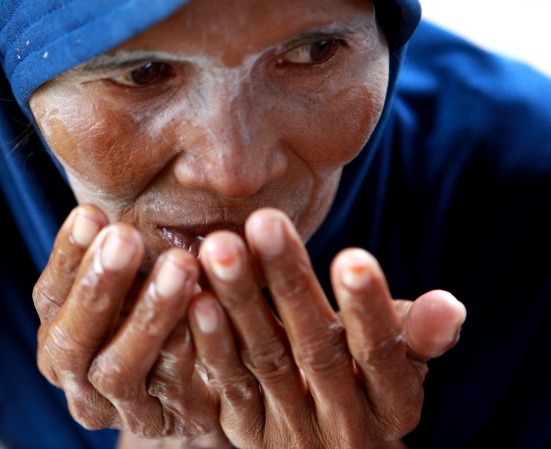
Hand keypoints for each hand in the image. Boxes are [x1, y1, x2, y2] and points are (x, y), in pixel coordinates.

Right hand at [33, 205, 227, 443]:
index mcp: (59, 340)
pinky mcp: (166, 423)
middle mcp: (78, 383)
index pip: (50, 299)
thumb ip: (112, 255)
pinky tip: (205, 307)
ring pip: (119, 369)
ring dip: (148, 315)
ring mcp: (119, 410)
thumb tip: (98, 211)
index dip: (67, 257)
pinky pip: (173, 388)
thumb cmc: (154, 315)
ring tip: (178, 265)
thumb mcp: (128, 285)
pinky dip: (185, 348)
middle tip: (125, 236)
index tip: (90, 212)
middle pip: (72, 342)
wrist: (195, 386)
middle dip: (98, 286)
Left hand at [188, 208, 466, 448]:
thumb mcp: (399, 369)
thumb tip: (451, 305)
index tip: (353, 257)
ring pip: (264, 359)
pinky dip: (211, 342)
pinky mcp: (245, 427)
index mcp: (390, 404)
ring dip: (241, 301)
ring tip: (221, 246)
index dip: (369, 310)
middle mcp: (340, 421)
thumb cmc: (367, 387)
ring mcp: (288, 427)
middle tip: (265, 222)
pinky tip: (197, 298)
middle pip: (315, 349)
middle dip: (291, 283)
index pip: (380, 355)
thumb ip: (417, 336)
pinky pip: (226, 384)